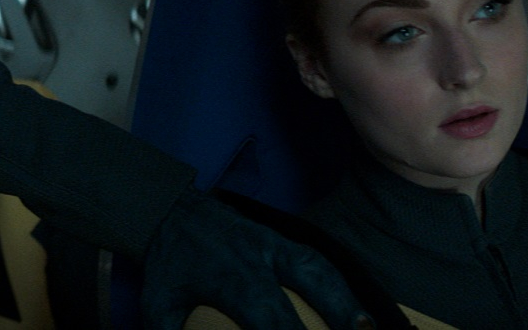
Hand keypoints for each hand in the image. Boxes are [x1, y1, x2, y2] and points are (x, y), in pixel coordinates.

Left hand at [139, 191, 369, 329]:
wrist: (168, 210)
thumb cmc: (168, 263)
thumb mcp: (158, 305)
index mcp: (230, 276)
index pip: (269, 314)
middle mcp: (259, 256)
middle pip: (308, 283)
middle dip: (337, 315)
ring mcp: (273, 242)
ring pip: (319, 266)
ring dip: (346, 297)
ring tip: (368, 327)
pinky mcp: (281, 236)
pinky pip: (317, 257)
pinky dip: (339, 281)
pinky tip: (354, 307)